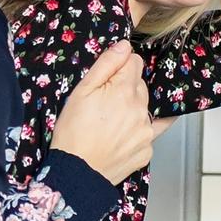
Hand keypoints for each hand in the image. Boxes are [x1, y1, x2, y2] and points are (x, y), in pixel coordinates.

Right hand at [50, 40, 164, 183]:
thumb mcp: (81, 92)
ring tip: (108, 125)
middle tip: (103, 105)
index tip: (107, 80)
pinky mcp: (147, 150)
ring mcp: (146, 132)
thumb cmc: (73, 133)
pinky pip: (146, 133)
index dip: (119, 68)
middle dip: (125, 90)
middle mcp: (141, 110)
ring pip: (144, 109)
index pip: (135, 63)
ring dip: (131, 111)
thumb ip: (106, 65)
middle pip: (140, 86)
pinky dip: (135, 133)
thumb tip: (125, 46)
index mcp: (124, 91)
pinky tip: (118, 138)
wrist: (76, 174)